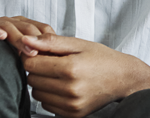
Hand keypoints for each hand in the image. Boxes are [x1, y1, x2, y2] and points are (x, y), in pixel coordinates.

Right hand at [0, 15, 54, 56]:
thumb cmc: (0, 56)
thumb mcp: (21, 57)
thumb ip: (34, 57)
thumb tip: (54, 68)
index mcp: (25, 26)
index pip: (41, 29)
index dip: (48, 40)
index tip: (53, 55)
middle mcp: (12, 22)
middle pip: (27, 28)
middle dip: (35, 40)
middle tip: (40, 55)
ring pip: (10, 26)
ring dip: (19, 38)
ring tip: (27, 50)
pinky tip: (1, 36)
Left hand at [21, 34, 149, 117]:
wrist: (123, 78)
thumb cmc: (102, 58)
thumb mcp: (78, 44)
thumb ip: (50, 42)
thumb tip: (25, 40)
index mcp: (71, 67)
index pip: (31, 64)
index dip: (33, 56)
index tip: (42, 53)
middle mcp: (70, 89)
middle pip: (31, 79)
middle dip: (37, 70)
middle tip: (53, 63)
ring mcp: (71, 104)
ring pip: (37, 94)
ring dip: (42, 84)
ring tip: (59, 75)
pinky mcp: (72, 114)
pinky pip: (46, 105)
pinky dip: (50, 96)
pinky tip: (63, 87)